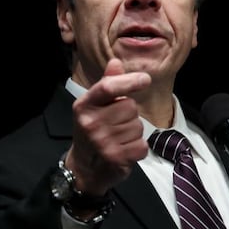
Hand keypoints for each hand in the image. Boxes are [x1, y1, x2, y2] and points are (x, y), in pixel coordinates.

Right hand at [66, 58, 150, 195]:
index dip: (128, 81)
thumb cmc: (92, 131)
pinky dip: (138, 148)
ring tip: (118, 138)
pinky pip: (142, 145)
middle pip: (129, 107)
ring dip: (133, 132)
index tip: (145, 79)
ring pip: (137, 126)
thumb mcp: (94, 106)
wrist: (84, 167)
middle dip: (129, 115)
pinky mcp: (115, 158)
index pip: (107, 87)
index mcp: (83, 105)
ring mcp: (102, 141)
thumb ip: (107, 84)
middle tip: (115, 124)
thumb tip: (116, 62)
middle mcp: (90, 122)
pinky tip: (124, 150)